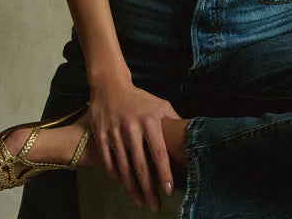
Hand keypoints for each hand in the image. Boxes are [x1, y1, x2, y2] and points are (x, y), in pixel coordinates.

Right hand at [88, 71, 181, 210]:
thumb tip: (190, 134)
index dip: (164, 173)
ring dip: (132, 188)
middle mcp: (132, 128)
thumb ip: (173, 120)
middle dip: (148, 189)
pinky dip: (116, 176)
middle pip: (141, 166)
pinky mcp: (101, 136)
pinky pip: (108, 162)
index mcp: (149, 120)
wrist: (110, 86)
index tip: (168, 190)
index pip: (159, 152)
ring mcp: (114, 133)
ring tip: (140, 201)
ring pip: (124, 168)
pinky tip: (123, 185)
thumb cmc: (139, 98)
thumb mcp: (159, 104)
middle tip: (154, 205)